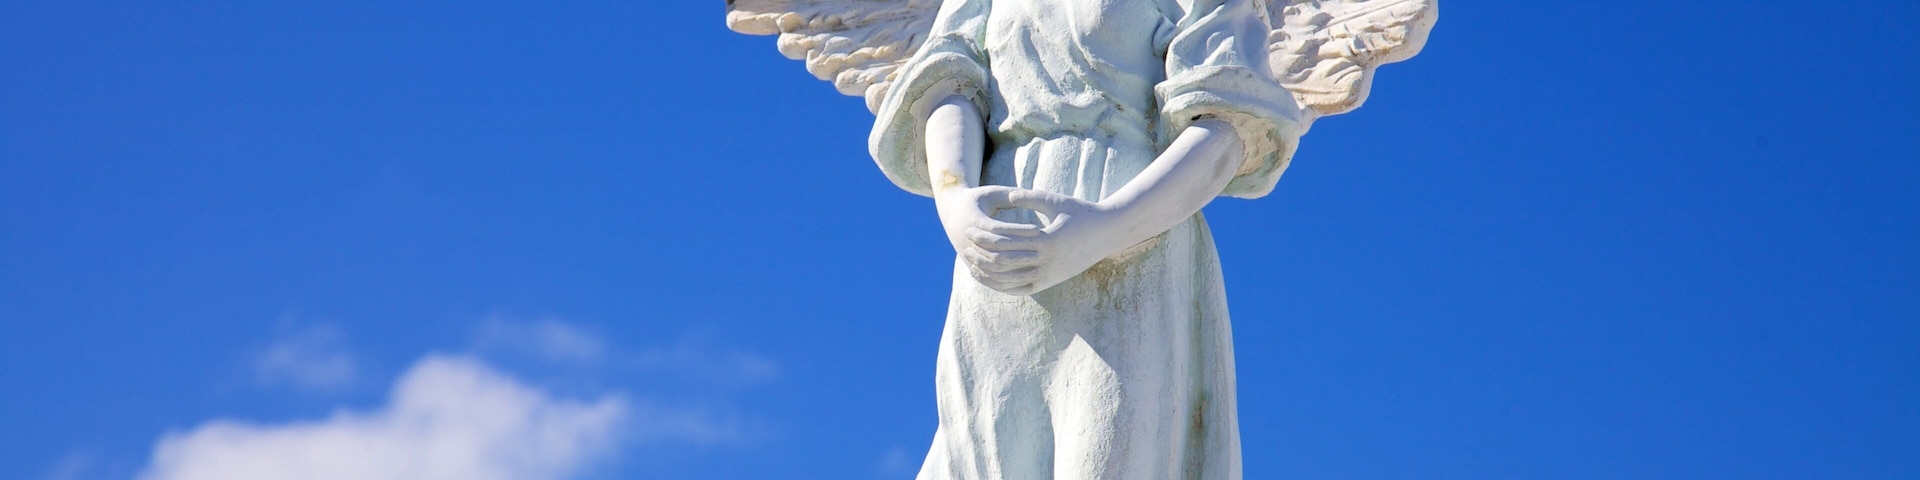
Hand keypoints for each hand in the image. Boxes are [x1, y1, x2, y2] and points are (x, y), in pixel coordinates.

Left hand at [949, 188, 1133, 295]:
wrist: (1107, 233)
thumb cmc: (1082, 212)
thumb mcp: (1056, 200)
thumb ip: (1031, 197)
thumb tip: (1008, 194)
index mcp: (1047, 239)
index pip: (1006, 241)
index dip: (985, 236)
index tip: (970, 229)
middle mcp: (1048, 261)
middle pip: (1005, 262)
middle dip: (982, 255)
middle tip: (965, 246)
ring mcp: (1050, 275)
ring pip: (1011, 280)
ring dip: (989, 274)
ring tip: (972, 265)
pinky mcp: (1051, 282)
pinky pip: (1022, 290)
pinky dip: (1004, 286)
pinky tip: (991, 279)